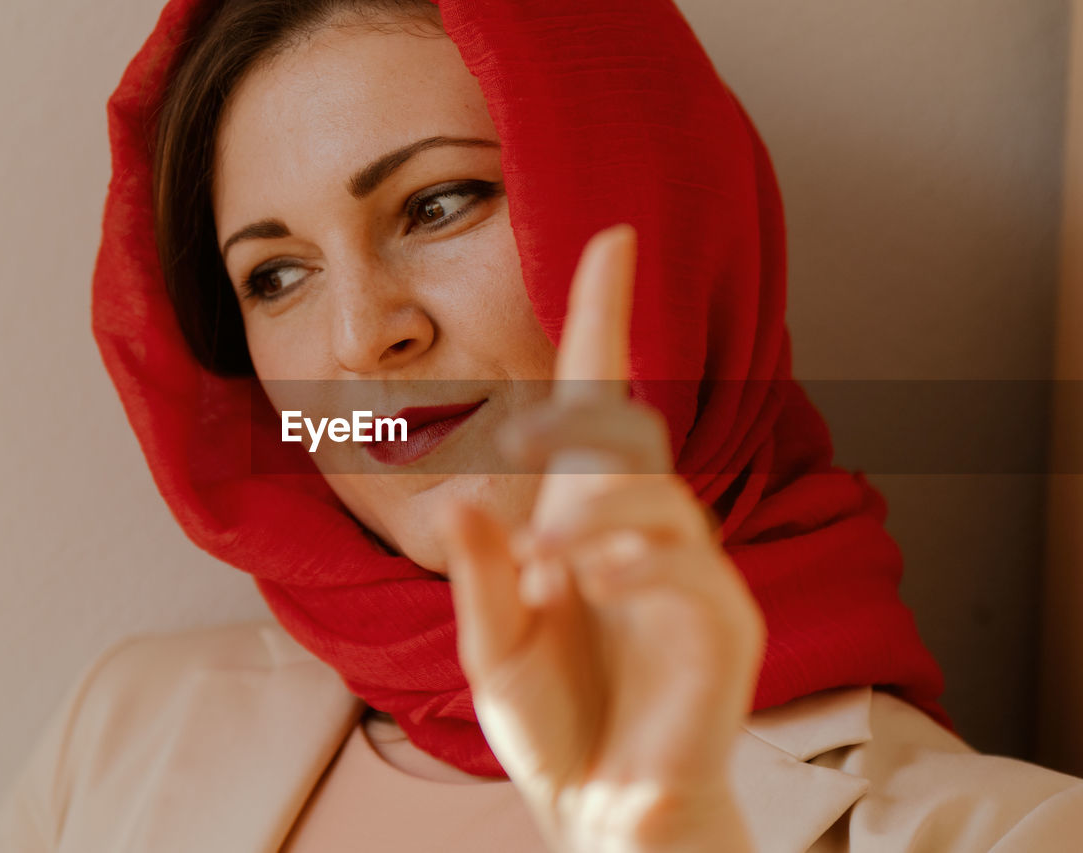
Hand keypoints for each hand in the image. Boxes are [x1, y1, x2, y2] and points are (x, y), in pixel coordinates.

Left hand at [439, 225, 764, 852]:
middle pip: (622, 435)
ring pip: (653, 495)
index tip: (608, 238)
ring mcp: (691, 575)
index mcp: (584, 520)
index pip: (599, 401)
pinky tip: (594, 583)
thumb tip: (462, 501)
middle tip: (523, 492)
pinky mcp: (726, 625)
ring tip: (546, 573)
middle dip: (573, 442)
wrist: (603, 808)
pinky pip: (687, 566)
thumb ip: (478, 579)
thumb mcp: (492, 647)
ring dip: (590, 518)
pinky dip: (634, 564)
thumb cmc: (553, 720)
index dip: (603, 317)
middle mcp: (644, 531)